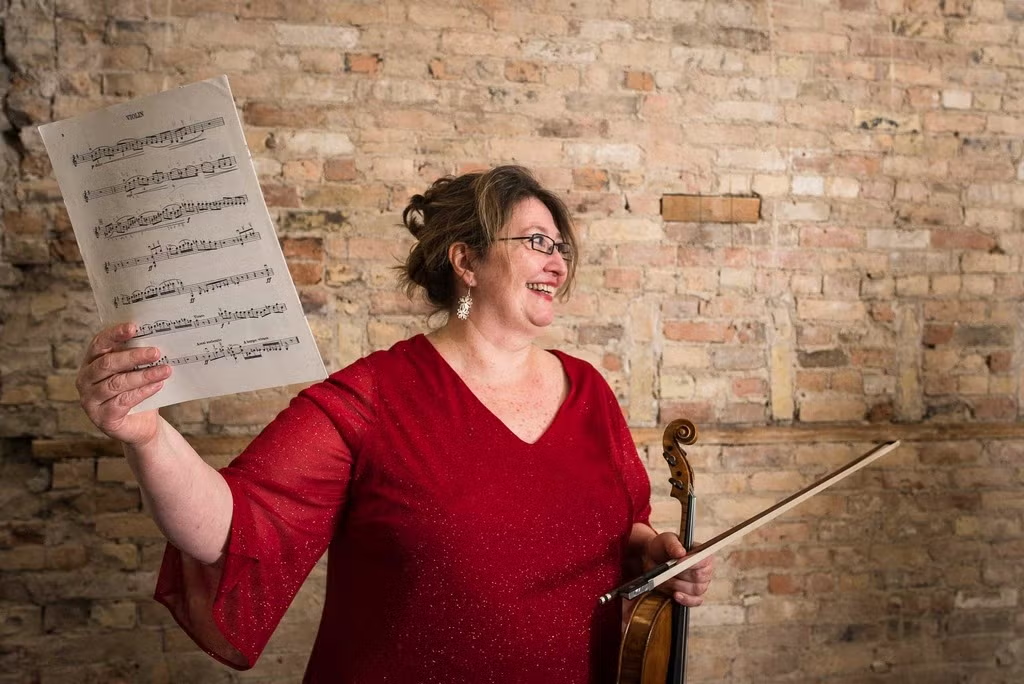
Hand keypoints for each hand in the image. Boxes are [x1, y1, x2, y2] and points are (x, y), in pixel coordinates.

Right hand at [76, 322, 171, 445]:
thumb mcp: (136, 371)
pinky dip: (142, 392)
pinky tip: (157, 386)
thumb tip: (159, 337)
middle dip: (134, 356)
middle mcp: (85, 379)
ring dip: (144, 375)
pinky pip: (123, 401)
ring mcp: (90, 400)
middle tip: (156, 352)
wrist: (141, 424)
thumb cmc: (137, 391)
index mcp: (91, 362)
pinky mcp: (101, 417)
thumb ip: (138, 356)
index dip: (115, 334)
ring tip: (165, 370)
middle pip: (107, 363)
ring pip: (117, 383)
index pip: (99, 343)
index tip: (134, 327)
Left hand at [643, 531, 713, 606]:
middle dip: (681, 574)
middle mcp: (705, 570)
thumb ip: (673, 544)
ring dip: (678, 585)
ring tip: (665, 579)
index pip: (705, 560)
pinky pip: (694, 601)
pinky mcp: (693, 596)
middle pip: (700, 577)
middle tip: (668, 570)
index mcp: (703, 554)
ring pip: (695, 590)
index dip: (693, 563)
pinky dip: (685, 599)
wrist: (653, 559)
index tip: (678, 563)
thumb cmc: (663, 547)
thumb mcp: (666, 540)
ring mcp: (700, 584)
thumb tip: (681, 552)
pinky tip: (676, 595)